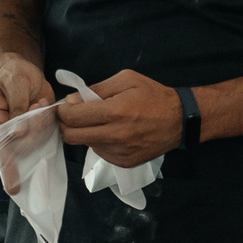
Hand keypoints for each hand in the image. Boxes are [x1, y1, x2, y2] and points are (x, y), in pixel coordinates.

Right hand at [0, 56, 59, 195]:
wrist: (26, 70)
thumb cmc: (15, 74)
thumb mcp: (15, 83)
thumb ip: (17, 106)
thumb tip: (18, 132)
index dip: (7, 163)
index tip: (13, 184)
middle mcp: (4, 129)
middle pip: (19, 147)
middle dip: (34, 130)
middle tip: (38, 105)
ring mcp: (21, 131)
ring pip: (35, 143)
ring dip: (43, 124)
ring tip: (40, 102)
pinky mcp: (35, 130)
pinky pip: (46, 136)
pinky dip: (49, 124)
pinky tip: (45, 106)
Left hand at [57, 68, 182, 167]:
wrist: (179, 120)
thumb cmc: (153, 95)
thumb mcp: (126, 79)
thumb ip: (96, 88)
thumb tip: (72, 100)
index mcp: (115, 112)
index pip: (72, 117)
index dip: (63, 110)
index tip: (66, 105)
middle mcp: (115, 135)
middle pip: (71, 137)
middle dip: (66, 125)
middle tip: (74, 116)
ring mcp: (119, 152)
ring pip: (85, 144)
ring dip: (85, 133)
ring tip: (101, 122)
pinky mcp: (124, 162)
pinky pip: (100, 152)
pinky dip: (100, 141)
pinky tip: (113, 132)